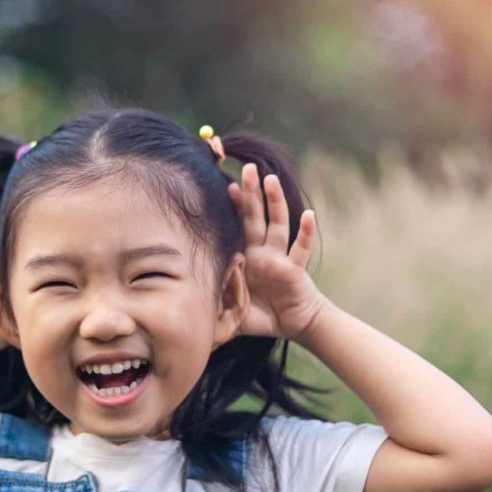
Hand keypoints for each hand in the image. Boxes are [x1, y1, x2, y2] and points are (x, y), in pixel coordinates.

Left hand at [228, 163, 329, 343]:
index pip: (239, 226)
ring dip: (275, 202)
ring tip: (270, 179)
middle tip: (247, 167)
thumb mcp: (229, 308)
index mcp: (247, 256)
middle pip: (257, 216)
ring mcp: (280, 257)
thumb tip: (182, 307)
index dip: (234, 207)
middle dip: (252, 192)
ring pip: (278, 224)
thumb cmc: (261, 314)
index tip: (225, 185)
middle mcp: (263, 251)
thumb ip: (210, 304)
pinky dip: (306, 231)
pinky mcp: (295, 269)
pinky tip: (308, 213)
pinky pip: (301, 248)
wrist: (293, 324)